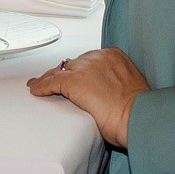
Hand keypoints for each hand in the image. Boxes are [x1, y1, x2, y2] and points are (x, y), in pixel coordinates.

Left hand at [28, 48, 149, 147]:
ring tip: (38, 85)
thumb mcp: (129, 88)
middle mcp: (98, 57)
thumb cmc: (138, 110)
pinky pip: (52, 82)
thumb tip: (107, 93)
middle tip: (52, 81)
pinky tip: (36, 91)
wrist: (137, 117)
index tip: (72, 75)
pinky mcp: (73, 81)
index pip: (88, 60)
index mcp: (114, 56)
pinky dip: (42, 86)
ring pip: (59, 71)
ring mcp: (85, 68)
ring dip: (49, 79)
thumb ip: (114, 83)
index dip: (77, 69)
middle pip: (72, 64)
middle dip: (63, 73)